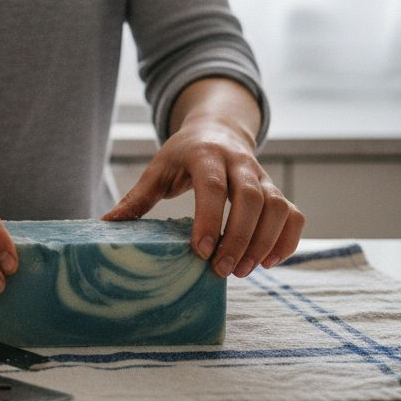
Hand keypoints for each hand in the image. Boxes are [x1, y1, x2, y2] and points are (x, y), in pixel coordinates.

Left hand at [101, 117, 303, 277]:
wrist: (218, 129)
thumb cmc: (183, 155)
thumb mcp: (158, 169)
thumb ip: (137, 197)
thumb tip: (106, 224)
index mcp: (205, 155)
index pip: (212, 186)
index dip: (209, 218)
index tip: (201, 251)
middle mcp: (239, 163)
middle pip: (251, 198)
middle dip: (239, 237)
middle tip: (222, 271)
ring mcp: (262, 176)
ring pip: (277, 207)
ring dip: (263, 243)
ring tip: (243, 271)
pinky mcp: (277, 190)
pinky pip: (294, 215)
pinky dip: (287, 240)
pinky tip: (268, 263)